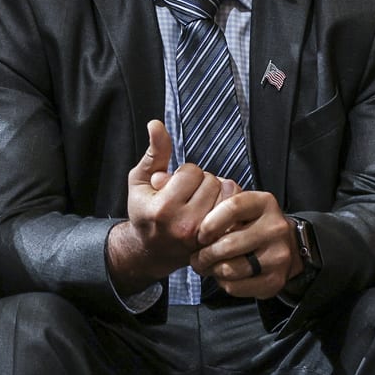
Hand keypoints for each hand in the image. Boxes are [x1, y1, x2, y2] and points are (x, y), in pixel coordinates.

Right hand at [111, 120, 236, 284]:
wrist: (152, 251)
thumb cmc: (145, 212)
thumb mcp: (139, 181)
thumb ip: (153, 153)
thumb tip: (156, 124)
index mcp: (163, 209)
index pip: (191, 171)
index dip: (184, 174)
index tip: (173, 186)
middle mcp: (184, 225)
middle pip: (211, 180)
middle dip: (201, 182)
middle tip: (187, 195)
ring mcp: (203, 236)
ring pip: (226, 192)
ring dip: (216, 192)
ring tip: (200, 202)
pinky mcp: (217, 242)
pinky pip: (235, 210)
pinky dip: (228, 205)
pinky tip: (214, 211)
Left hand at [192, 190, 299, 299]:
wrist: (286, 247)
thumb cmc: (255, 226)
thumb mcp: (243, 208)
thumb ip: (223, 204)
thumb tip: (201, 208)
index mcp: (265, 204)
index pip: (232, 208)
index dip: (209, 224)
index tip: (200, 235)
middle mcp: (275, 228)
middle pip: (227, 245)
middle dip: (204, 255)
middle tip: (197, 258)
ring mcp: (278, 256)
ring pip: (229, 269)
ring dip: (212, 270)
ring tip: (208, 267)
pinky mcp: (275, 280)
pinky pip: (236, 287)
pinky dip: (224, 284)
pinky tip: (224, 276)